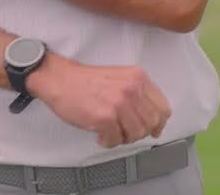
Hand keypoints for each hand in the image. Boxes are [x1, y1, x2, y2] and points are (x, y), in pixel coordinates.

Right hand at [29, 56, 171, 147]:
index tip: (153, 129)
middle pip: (150, 124)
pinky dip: (107, 141)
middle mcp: (131, 89)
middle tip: (124, 131)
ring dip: (123, 138)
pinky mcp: (104, 118)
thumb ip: (137, 93)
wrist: (57, 78)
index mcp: (137, 78)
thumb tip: (151, 119)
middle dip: (137, 132)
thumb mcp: (118, 78)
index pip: (163, 108)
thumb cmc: (83, 80)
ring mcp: (118, 104)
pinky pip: (116, 140)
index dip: (158, 123)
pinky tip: (100, 135)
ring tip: (110, 132)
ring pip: (136, 134)